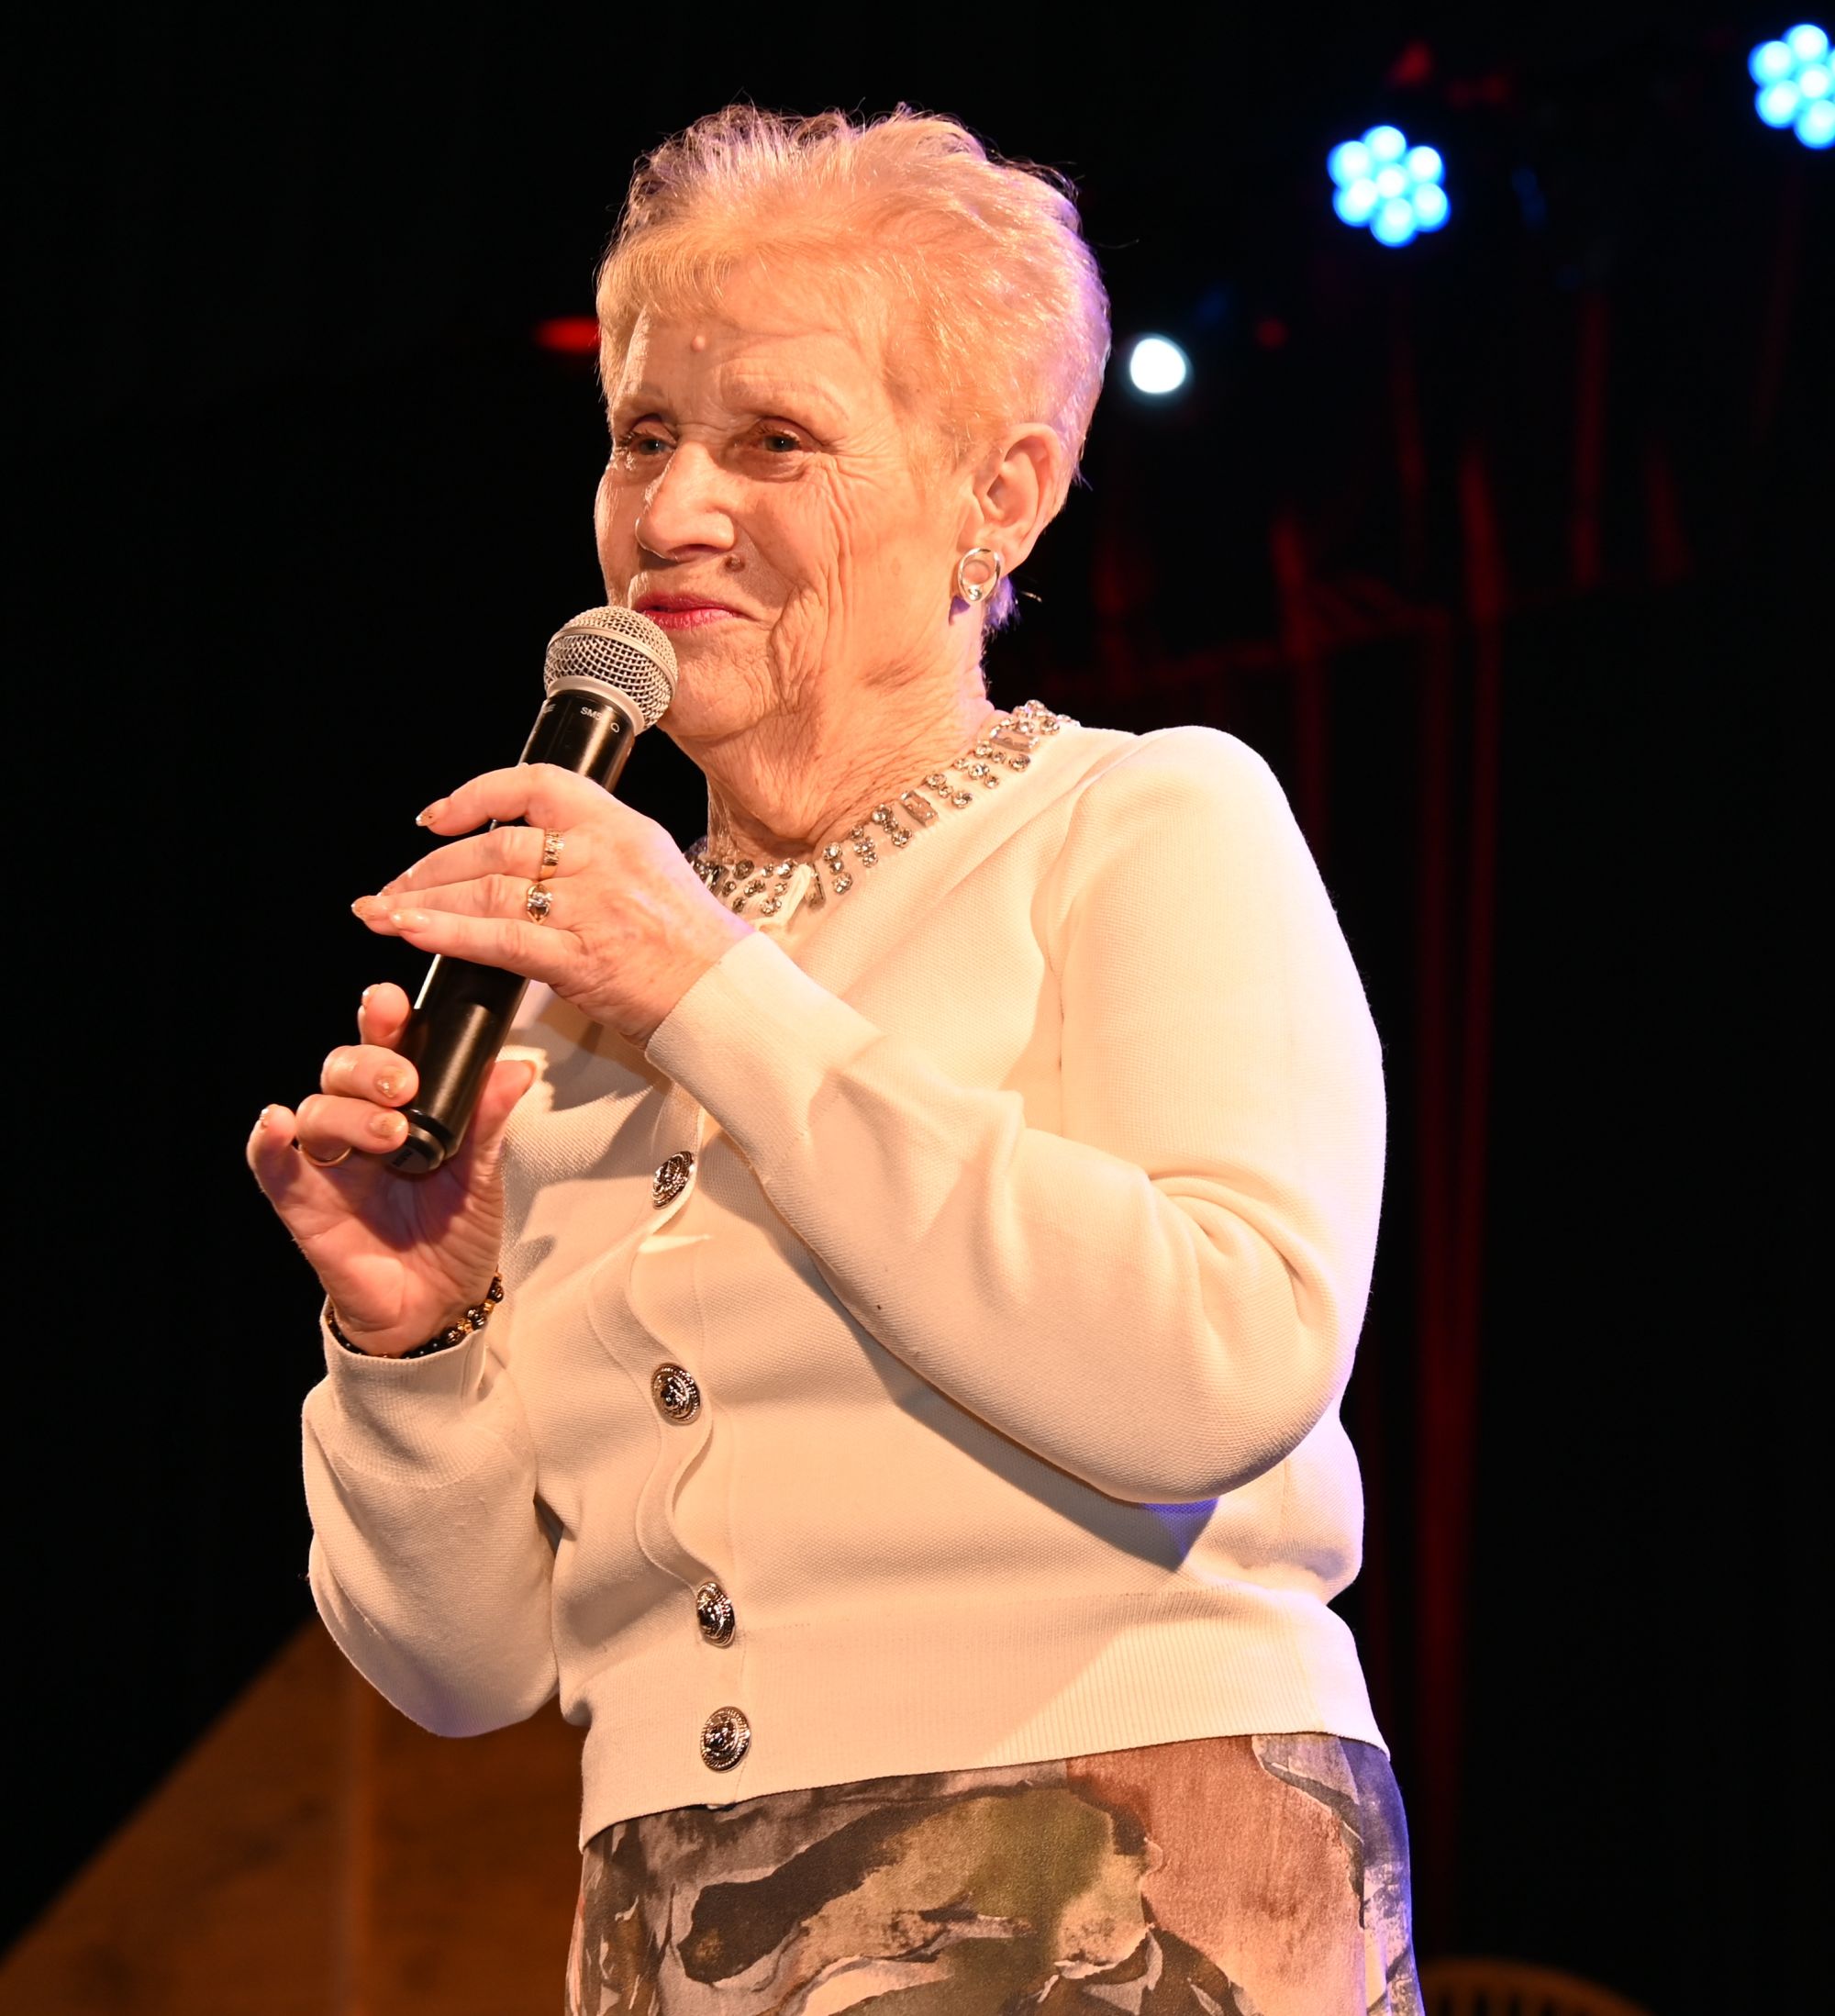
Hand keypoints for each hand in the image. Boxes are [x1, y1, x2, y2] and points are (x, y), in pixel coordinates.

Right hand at [247, 983, 534, 1356]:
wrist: (440, 1305)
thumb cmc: (456, 1232)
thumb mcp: (483, 1173)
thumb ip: (489, 1121)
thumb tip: (516, 1068)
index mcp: (402, 1108)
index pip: (385, 1050)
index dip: (384, 1021)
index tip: (393, 1002)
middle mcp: (359, 1126)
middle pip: (340, 1071)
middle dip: (369, 1066)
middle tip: (403, 1083)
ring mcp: (329, 1164)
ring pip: (315, 1111)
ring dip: (347, 1112)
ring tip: (390, 1133)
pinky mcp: (304, 1205)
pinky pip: (274, 1168)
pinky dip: (269, 1144)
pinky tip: (275, 1126)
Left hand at [351, 764, 751, 1047]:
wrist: (723, 994)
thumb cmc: (690, 943)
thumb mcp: (649, 869)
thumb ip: (591, 854)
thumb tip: (524, 857)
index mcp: (620, 828)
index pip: (537, 785)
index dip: (476, 794)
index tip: (437, 819)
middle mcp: (602, 858)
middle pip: (497, 844)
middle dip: (433, 867)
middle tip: (397, 885)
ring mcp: (591, 907)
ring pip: (488, 890)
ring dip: (424, 902)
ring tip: (383, 914)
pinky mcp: (580, 958)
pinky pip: (500, 939)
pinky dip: (449, 933)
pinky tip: (413, 932)